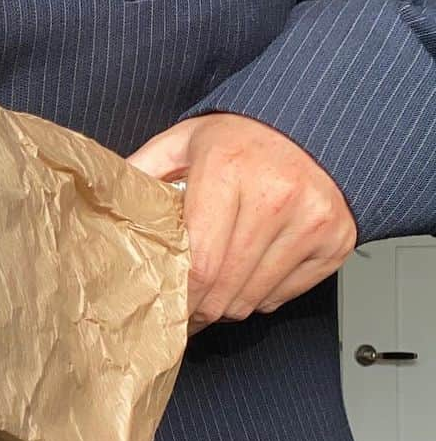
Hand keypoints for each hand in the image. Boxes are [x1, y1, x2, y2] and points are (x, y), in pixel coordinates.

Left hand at [127, 113, 356, 332]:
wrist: (311, 128)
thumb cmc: (239, 140)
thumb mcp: (184, 142)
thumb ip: (144, 171)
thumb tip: (104, 203)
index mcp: (229, 168)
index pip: (201, 261)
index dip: (181, 296)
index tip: (167, 308)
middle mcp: (277, 194)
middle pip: (226, 287)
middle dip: (199, 309)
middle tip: (185, 312)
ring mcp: (312, 219)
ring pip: (254, 297)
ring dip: (227, 306)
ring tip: (213, 295)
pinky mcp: (336, 239)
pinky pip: (285, 294)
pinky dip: (261, 295)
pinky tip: (249, 275)